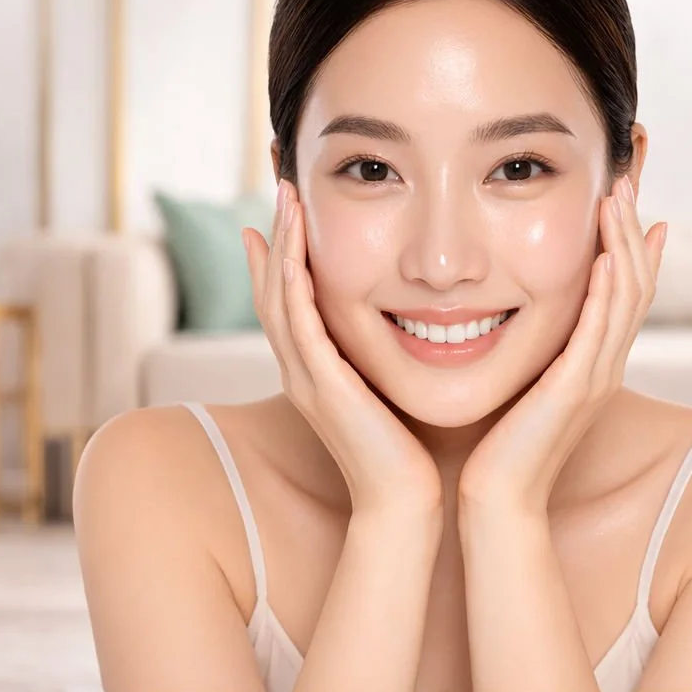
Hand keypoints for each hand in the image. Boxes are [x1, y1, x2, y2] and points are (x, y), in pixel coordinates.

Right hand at [243, 180, 442, 513]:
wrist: (404, 504)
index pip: (290, 303)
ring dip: (281, 244)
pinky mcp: (320, 385)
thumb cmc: (410, 456)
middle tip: (280, 187)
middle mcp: (302, 372)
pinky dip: (293, 280)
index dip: (283, 257)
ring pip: (278, 298)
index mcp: (317, 373)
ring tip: (286, 198)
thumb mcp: (393, 395)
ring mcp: (305, 378)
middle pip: (273, 290)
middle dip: (275, 236)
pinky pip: (297, 322)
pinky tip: (296, 246)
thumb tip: (418, 328)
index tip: (288, 213)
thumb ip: (391, 362)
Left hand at [458, 176, 666, 516]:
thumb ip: (526, 350)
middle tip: (628, 179)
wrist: (497, 500)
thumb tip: (505, 314)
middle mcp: (603, 366)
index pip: (625, 292)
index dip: (633, 246)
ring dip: (624, 244)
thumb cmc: (495, 448)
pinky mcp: (577, 389)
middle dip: (633, 228)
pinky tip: (606, 256)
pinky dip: (607, 290)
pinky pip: (602, 331)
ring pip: (627, 298)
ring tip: (620, 197)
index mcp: (591, 364)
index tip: (632, 202)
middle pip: (637, 284)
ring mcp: (595, 377)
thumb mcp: (519, 384)